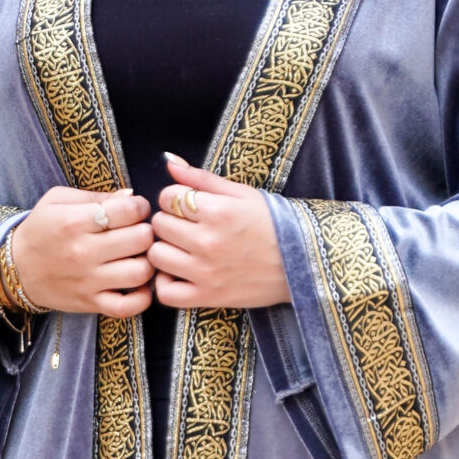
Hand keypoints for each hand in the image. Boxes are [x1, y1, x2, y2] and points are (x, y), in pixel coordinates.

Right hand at [10, 186, 152, 316]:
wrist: (16, 270)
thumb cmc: (40, 230)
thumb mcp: (57, 200)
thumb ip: (95, 196)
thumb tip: (130, 196)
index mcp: (74, 222)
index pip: (128, 210)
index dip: (139, 206)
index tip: (135, 210)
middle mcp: (83, 252)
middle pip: (141, 239)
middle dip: (146, 231)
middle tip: (139, 232)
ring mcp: (89, 281)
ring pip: (141, 272)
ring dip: (148, 262)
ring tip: (139, 256)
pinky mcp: (91, 303)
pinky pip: (128, 307)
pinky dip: (142, 298)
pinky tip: (139, 285)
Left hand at [150, 154, 288, 309]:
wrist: (302, 261)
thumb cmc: (273, 224)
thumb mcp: (241, 193)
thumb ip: (201, 178)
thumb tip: (169, 161)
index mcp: (218, 211)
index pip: (167, 197)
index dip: (174, 198)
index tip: (188, 205)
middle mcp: (208, 242)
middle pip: (159, 224)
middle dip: (170, 221)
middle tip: (187, 227)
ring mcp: (206, 272)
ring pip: (157, 255)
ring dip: (165, 250)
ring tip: (182, 249)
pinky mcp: (208, 297)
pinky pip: (166, 293)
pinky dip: (166, 284)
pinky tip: (178, 274)